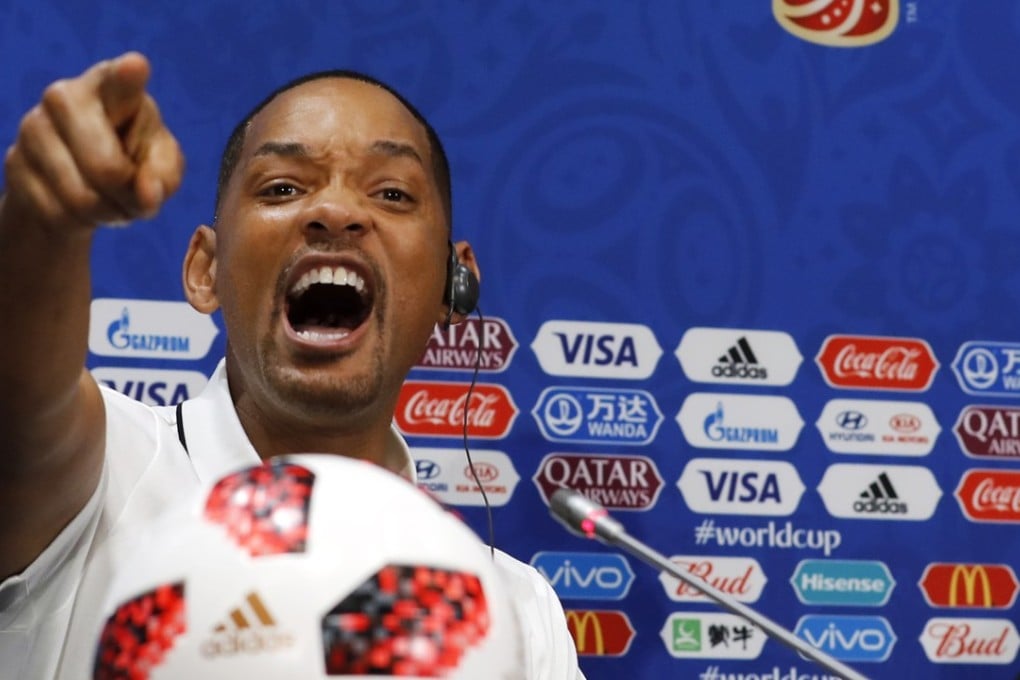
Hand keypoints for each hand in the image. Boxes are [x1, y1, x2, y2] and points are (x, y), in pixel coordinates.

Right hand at [2, 52, 183, 230]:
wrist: (79, 187)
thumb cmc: (132, 165)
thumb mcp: (161, 170)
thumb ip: (164, 178)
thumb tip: (147, 192)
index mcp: (114, 88)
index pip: (121, 80)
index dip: (129, 76)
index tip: (136, 67)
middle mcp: (65, 96)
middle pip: (107, 169)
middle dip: (127, 198)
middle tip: (134, 196)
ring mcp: (33, 126)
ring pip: (82, 198)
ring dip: (106, 213)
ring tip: (110, 200)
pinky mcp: (13, 161)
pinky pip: (57, 213)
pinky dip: (78, 223)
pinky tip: (80, 206)